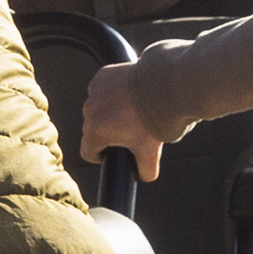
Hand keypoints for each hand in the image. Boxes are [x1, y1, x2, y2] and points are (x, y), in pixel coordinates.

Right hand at [78, 59, 173, 179]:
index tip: (111, 153)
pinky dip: (113, 92)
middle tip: (130, 130)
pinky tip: (130, 95)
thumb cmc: (155, 119)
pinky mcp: (102, 76)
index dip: (100, 156)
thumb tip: (143, 177)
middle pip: (92, 129)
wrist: (164, 88)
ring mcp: (95, 92)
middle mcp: (90, 111)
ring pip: (97, 108)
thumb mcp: (151, 152)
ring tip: (131, 111)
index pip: (88, 153)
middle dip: (107, 132)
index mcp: (96, 132)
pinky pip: (103, 89)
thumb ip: (145, 172)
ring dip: (109, 111)